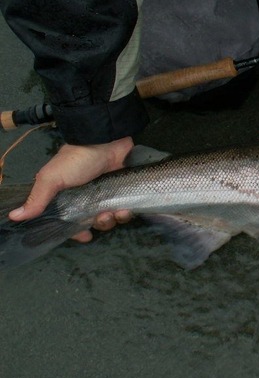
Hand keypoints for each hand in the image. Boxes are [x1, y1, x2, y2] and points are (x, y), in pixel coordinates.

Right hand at [8, 136, 134, 241]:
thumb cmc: (77, 160)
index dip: (76, 232)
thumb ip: (37, 199)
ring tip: (113, 212)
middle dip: (98, 225)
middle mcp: (85, 199)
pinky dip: (125, 214)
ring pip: (109, 219)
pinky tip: (125, 209)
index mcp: (66, 198)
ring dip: (112, 220)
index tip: (85, 236)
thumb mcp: (52, 178)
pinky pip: (124, 211)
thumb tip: (14, 216)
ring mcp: (105, 196)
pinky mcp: (122, 192)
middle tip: (101, 217)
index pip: (69, 222)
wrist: (107, 141)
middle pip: (92, 223)